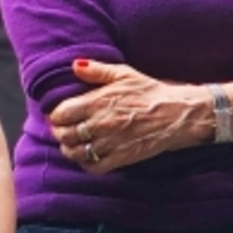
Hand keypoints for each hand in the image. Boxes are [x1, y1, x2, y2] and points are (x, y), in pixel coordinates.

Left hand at [47, 60, 206, 173]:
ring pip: (75, 152)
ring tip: (73, 143)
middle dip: (60, 132)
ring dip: (70, 149)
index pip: (60, 114)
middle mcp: (100, 124)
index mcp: (97, 102)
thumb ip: (97, 70)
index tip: (58, 115)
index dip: (55, 116)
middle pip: (64, 135)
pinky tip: (88, 155)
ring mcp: (110, 142)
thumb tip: (75, 65)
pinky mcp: (121, 157)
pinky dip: (86, 163)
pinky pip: (94, 167)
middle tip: (63, 130)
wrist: (177, 114)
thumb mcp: (123, 74)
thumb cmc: (149, 92)